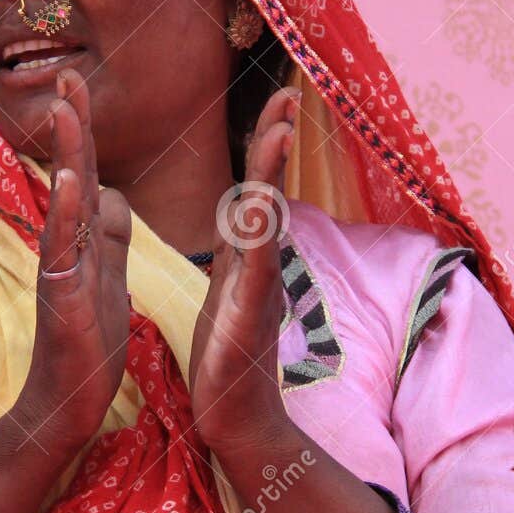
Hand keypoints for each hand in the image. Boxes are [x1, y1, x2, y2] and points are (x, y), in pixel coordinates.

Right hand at [18, 67, 131, 447]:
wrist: (67, 406)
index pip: (88, 176)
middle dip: (72, 125)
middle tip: (68, 74)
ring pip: (64, 205)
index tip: (80, 83)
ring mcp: (60, 272)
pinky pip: (63, 252)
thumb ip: (109, 238)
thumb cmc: (84, 347)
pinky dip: (66, 215)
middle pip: (72, 176)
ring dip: (67, 155)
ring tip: (66, 110)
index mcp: (84, 244)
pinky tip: (71, 183)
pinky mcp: (62, 300)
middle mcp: (66, 250)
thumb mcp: (104, 281)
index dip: (86, 132)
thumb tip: (113, 195)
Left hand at [188, 89, 296, 454]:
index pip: (254, 188)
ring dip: (271, 172)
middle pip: (267, 189)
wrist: (238, 418)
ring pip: (266, 218)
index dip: (264, 145)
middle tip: (286, 94)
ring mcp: (259, 286)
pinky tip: (258, 201)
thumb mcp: (227, 293)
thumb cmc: (227, 360)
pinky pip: (255, 265)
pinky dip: (257, 231)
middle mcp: (259, 264)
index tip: (276, 102)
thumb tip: (243, 221)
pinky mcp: (249, 313)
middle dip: (275, 141)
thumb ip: (235, 256)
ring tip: (279, 129)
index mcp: (245, 258)